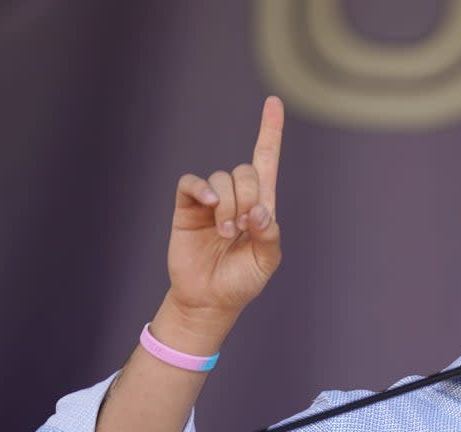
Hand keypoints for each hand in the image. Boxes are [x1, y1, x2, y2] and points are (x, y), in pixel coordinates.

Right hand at [165, 96, 283, 330]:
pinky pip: (192, 182)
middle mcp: (236, 197)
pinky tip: (210, 205)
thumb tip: (259, 209)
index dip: (270, 131)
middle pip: (246, 171)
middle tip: (243, 228)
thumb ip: (269, 233)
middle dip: (249, 197)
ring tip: (226, 234)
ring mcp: (210, 200)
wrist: (209, 299)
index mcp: (260, 206)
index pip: (266, 161)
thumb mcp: (266, 261)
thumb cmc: (241, 281)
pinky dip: (203, 189)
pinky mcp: (187, 206)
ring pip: (222, 179)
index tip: (273, 102)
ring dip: (228, 205)